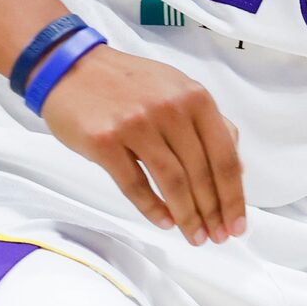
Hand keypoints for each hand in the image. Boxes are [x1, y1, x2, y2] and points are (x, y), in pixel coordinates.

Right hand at [38, 45, 247, 244]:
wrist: (69, 68)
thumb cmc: (125, 83)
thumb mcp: (176, 88)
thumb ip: (209, 123)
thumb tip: (237, 168)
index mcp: (193, 97)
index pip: (224, 156)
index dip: (233, 196)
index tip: (237, 223)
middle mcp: (169, 109)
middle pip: (201, 174)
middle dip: (212, 213)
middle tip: (217, 237)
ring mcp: (136, 124)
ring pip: (172, 183)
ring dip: (187, 216)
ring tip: (194, 236)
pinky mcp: (106, 141)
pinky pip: (135, 184)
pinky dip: (152, 208)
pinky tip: (163, 221)